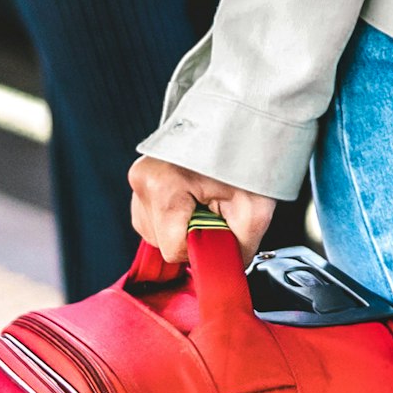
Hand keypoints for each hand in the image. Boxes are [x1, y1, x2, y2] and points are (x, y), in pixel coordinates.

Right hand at [129, 156, 275, 260]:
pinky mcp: (141, 180)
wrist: (243, 120)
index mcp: (163, 184)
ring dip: (182, 226)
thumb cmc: (249, 157)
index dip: (202, 247)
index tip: (221, 227)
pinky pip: (152, 218)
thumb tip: (228, 272)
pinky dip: (174, 217)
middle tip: (216, 208)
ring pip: (154, 233)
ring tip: (206, 199)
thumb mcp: (254, 209)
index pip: (173, 249)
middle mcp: (142, 180)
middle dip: (192, 234)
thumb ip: (239, 250)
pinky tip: (193, 198)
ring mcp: (138, 178)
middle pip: (162, 242)